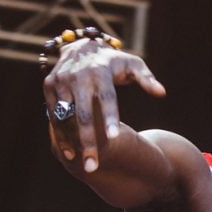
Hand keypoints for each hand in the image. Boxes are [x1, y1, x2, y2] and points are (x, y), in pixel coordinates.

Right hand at [42, 38, 165, 171]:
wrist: (81, 46)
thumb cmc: (114, 62)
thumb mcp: (132, 64)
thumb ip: (146, 79)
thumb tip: (162, 93)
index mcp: (101, 70)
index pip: (107, 97)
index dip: (110, 117)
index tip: (115, 138)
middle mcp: (78, 75)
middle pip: (83, 114)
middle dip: (88, 141)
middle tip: (94, 166)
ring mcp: (61, 81)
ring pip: (66, 118)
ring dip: (73, 142)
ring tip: (84, 165)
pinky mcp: (49, 85)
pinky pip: (53, 115)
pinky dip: (61, 134)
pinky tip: (70, 154)